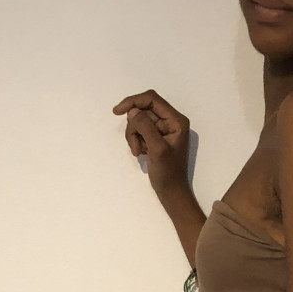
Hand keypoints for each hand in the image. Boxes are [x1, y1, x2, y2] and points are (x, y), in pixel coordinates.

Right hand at [112, 88, 190, 202]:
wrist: (171, 191)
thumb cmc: (168, 173)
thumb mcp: (157, 149)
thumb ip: (146, 127)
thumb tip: (133, 111)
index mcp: (176, 120)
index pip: (152, 99)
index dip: (133, 102)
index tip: (116, 111)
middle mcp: (170, 121)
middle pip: (143, 110)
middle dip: (134, 126)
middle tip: (135, 145)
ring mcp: (163, 129)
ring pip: (139, 121)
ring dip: (134, 136)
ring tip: (139, 152)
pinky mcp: (156, 137)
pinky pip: (140, 131)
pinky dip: (136, 140)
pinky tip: (141, 153)